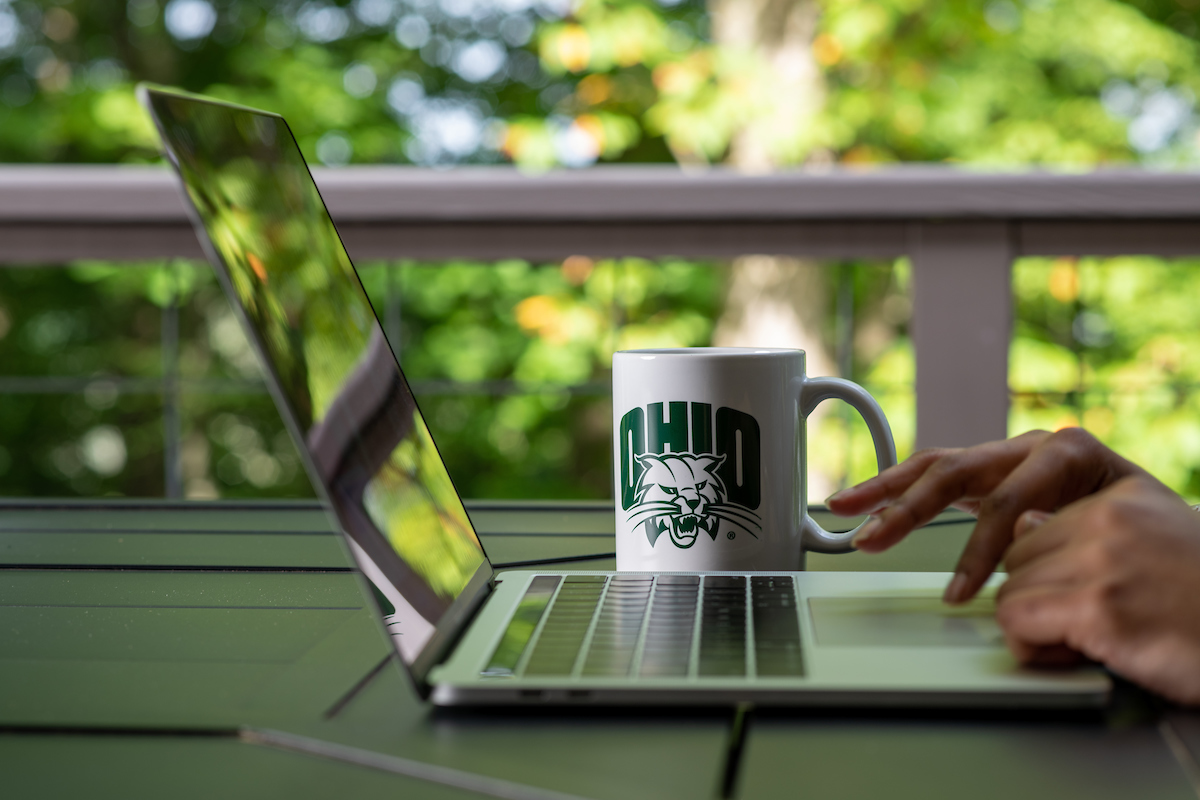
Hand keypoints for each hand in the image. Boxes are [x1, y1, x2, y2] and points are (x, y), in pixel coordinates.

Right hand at [826, 428, 1146, 602]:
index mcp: (1069, 455)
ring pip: (936, 467)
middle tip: (872, 539)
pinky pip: (936, 476)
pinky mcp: (990, 474)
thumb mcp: (1125, 528)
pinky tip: (865, 502)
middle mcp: (1032, 448)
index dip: (979, 549)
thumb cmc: (1151, 539)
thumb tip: (1021, 532)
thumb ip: (1071, 526)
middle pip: (956, 471)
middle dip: (907, 508)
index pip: (1008, 501)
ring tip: (845, 508)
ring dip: (887, 492)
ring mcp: (1007, 459)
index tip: (960, 591)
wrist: (1170, 536)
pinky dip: (898, 490)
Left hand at [998, 476, 1199, 704]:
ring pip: (1010, 591)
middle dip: (1037, 597)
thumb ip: (1088, 529)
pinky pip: (1017, 621)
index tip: (1072, 596)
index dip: (1047, 572)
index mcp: (1119, 497)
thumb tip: (1021, 524)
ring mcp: (1100, 560)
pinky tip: (1077, 656)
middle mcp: (1107, 518)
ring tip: (1085, 642)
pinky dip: (1034, 648)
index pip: (1030, 526)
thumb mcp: (1154, 539)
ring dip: (1036, 627)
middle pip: (1016, 559)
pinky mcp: (1097, 607)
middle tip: (1079, 624)